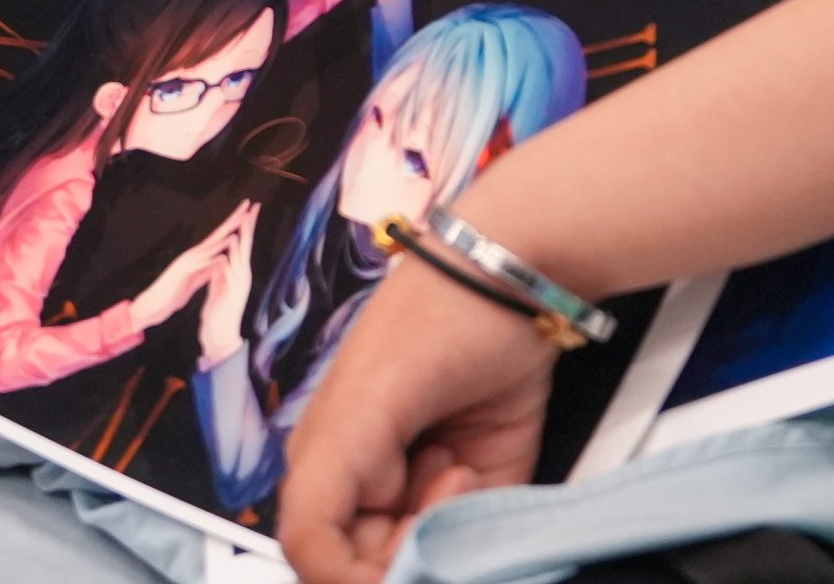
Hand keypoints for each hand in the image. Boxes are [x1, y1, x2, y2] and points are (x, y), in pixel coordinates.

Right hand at [143, 200, 259, 329]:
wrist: (154, 303)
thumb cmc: (174, 292)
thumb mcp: (195, 279)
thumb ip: (208, 269)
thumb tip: (221, 262)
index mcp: (198, 257)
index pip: (220, 237)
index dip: (234, 225)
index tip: (247, 213)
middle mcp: (193, 254)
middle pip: (217, 234)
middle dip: (233, 219)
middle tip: (247, 204)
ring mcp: (188, 261)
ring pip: (209, 247)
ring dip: (224, 236)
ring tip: (238, 226)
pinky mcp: (184, 272)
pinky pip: (200, 265)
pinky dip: (212, 259)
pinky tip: (222, 255)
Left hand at [195, 201, 260, 357]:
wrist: (219, 337)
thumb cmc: (218, 314)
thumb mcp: (218, 289)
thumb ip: (220, 275)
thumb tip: (221, 260)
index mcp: (237, 274)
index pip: (241, 246)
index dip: (243, 228)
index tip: (246, 211)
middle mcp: (242, 277)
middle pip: (246, 247)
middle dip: (248, 227)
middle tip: (253, 208)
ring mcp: (239, 285)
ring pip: (241, 258)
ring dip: (241, 240)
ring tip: (243, 223)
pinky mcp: (233, 294)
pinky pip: (231, 274)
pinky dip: (230, 262)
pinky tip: (228, 252)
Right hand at [275, 259, 555, 583]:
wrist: (516, 280)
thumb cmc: (431, 320)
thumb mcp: (357, 409)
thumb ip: (323, 495)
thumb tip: (325, 569)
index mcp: (326, 463)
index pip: (317, 556)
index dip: (348, 577)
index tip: (391, 572)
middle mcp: (373, 483)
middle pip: (372, 566)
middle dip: (404, 548)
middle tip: (428, 490)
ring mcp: (428, 487)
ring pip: (427, 558)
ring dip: (441, 523)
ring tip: (450, 460)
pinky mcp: (483, 487)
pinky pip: (477, 541)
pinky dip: (478, 518)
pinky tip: (469, 459)